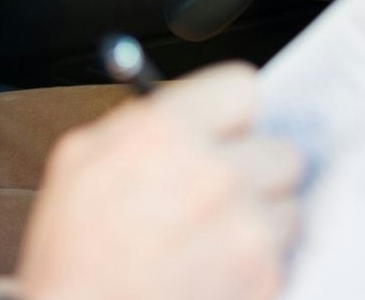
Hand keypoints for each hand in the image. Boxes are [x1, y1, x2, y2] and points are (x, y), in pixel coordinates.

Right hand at [14, 63, 302, 299]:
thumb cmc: (74, 254)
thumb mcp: (79, 160)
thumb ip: (140, 123)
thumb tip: (186, 111)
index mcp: (167, 133)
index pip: (243, 88)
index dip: (232, 112)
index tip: (229, 126)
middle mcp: (217, 174)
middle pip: (282, 148)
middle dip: (256, 167)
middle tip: (224, 188)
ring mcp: (248, 229)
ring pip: (290, 205)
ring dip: (262, 218)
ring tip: (215, 237)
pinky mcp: (267, 277)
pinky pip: (286, 254)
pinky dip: (261, 262)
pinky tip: (217, 268)